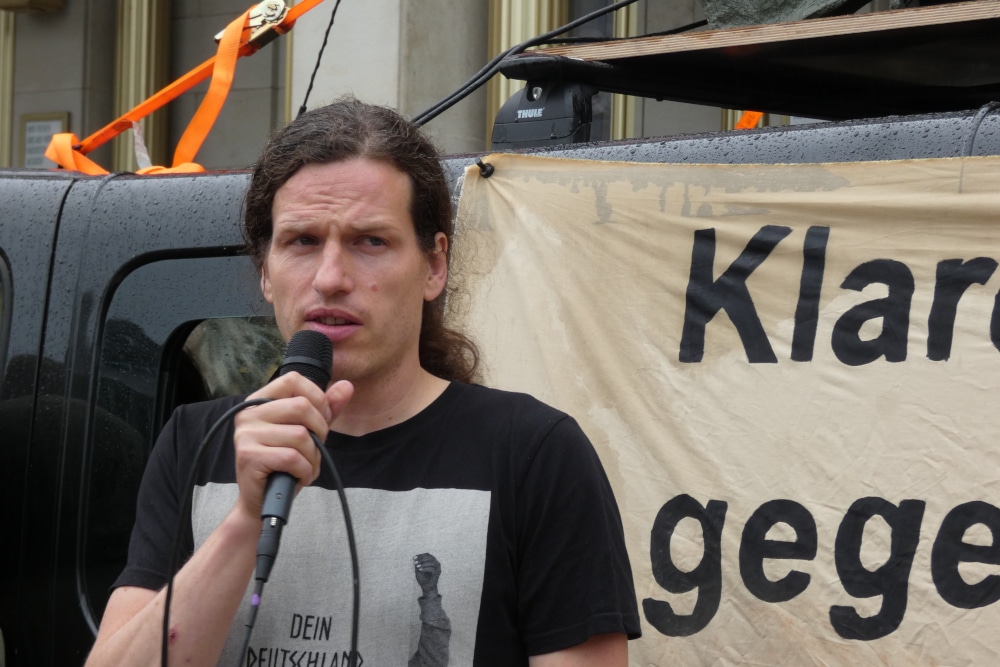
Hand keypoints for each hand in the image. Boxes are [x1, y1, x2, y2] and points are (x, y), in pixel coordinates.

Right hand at [232, 372, 352, 517]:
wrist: (263, 501)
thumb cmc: (285, 464)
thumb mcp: (309, 432)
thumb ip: (326, 409)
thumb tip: (347, 385)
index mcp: (260, 401)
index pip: (293, 380)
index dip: (317, 398)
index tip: (322, 420)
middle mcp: (249, 414)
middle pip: (301, 406)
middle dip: (320, 431)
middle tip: (314, 449)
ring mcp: (246, 434)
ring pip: (301, 435)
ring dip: (313, 457)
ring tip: (305, 467)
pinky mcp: (249, 456)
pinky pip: (293, 457)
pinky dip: (305, 471)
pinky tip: (299, 477)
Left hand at [413, 553, 441, 595]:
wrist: (426, 587)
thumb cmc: (422, 578)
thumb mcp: (418, 569)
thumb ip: (418, 563)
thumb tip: (415, 558)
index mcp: (432, 561)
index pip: (427, 555)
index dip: (420, 555)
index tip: (414, 558)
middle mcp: (436, 563)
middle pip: (430, 557)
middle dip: (421, 559)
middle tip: (415, 562)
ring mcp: (438, 567)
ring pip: (431, 562)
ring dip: (423, 563)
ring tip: (417, 566)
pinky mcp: (438, 572)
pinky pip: (432, 568)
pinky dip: (425, 568)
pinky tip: (420, 570)